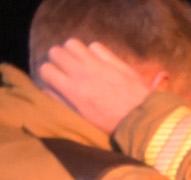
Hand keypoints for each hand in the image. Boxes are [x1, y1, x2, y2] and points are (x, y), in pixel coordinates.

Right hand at [37, 40, 165, 135]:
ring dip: (74, 50)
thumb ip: (64, 103)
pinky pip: (96, 46)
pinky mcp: (115, 61)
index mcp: (73, 90)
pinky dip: (95, 51)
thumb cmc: (114, 125)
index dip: (49, 73)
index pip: (46, 69)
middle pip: (56, 51)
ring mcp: (98, 65)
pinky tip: (99, 60)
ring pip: (72, 43)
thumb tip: (48, 91)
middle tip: (67, 67)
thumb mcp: (85, 119)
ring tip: (81, 60)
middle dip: (58, 58)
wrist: (145, 120)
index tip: (55, 78)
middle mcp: (81, 73)